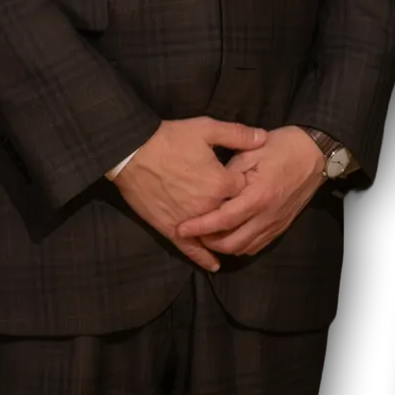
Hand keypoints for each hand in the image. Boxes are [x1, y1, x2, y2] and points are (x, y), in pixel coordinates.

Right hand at [112, 117, 267, 271]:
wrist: (131, 153)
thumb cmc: (169, 138)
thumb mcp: (206, 128)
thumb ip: (237, 134)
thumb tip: (264, 138)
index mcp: (220, 182)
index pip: (246, 189)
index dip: (248, 183)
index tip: (247, 178)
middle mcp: (208, 206)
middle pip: (233, 214)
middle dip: (237, 209)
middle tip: (240, 203)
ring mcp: (190, 221)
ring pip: (215, 234)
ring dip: (224, 234)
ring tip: (235, 235)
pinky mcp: (171, 229)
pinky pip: (191, 249)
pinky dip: (203, 258)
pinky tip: (214, 265)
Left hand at [176, 126, 325, 257]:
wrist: (314, 154)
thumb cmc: (281, 148)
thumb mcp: (250, 152)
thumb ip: (228, 173)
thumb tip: (209, 189)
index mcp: (258, 196)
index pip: (223, 220)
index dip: (200, 227)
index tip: (181, 228)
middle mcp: (267, 216)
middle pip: (232, 243)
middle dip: (208, 242)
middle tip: (192, 233)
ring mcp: (275, 224)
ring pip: (244, 249)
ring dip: (223, 246)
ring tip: (208, 235)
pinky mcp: (281, 227)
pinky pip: (256, 246)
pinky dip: (239, 245)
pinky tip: (230, 234)